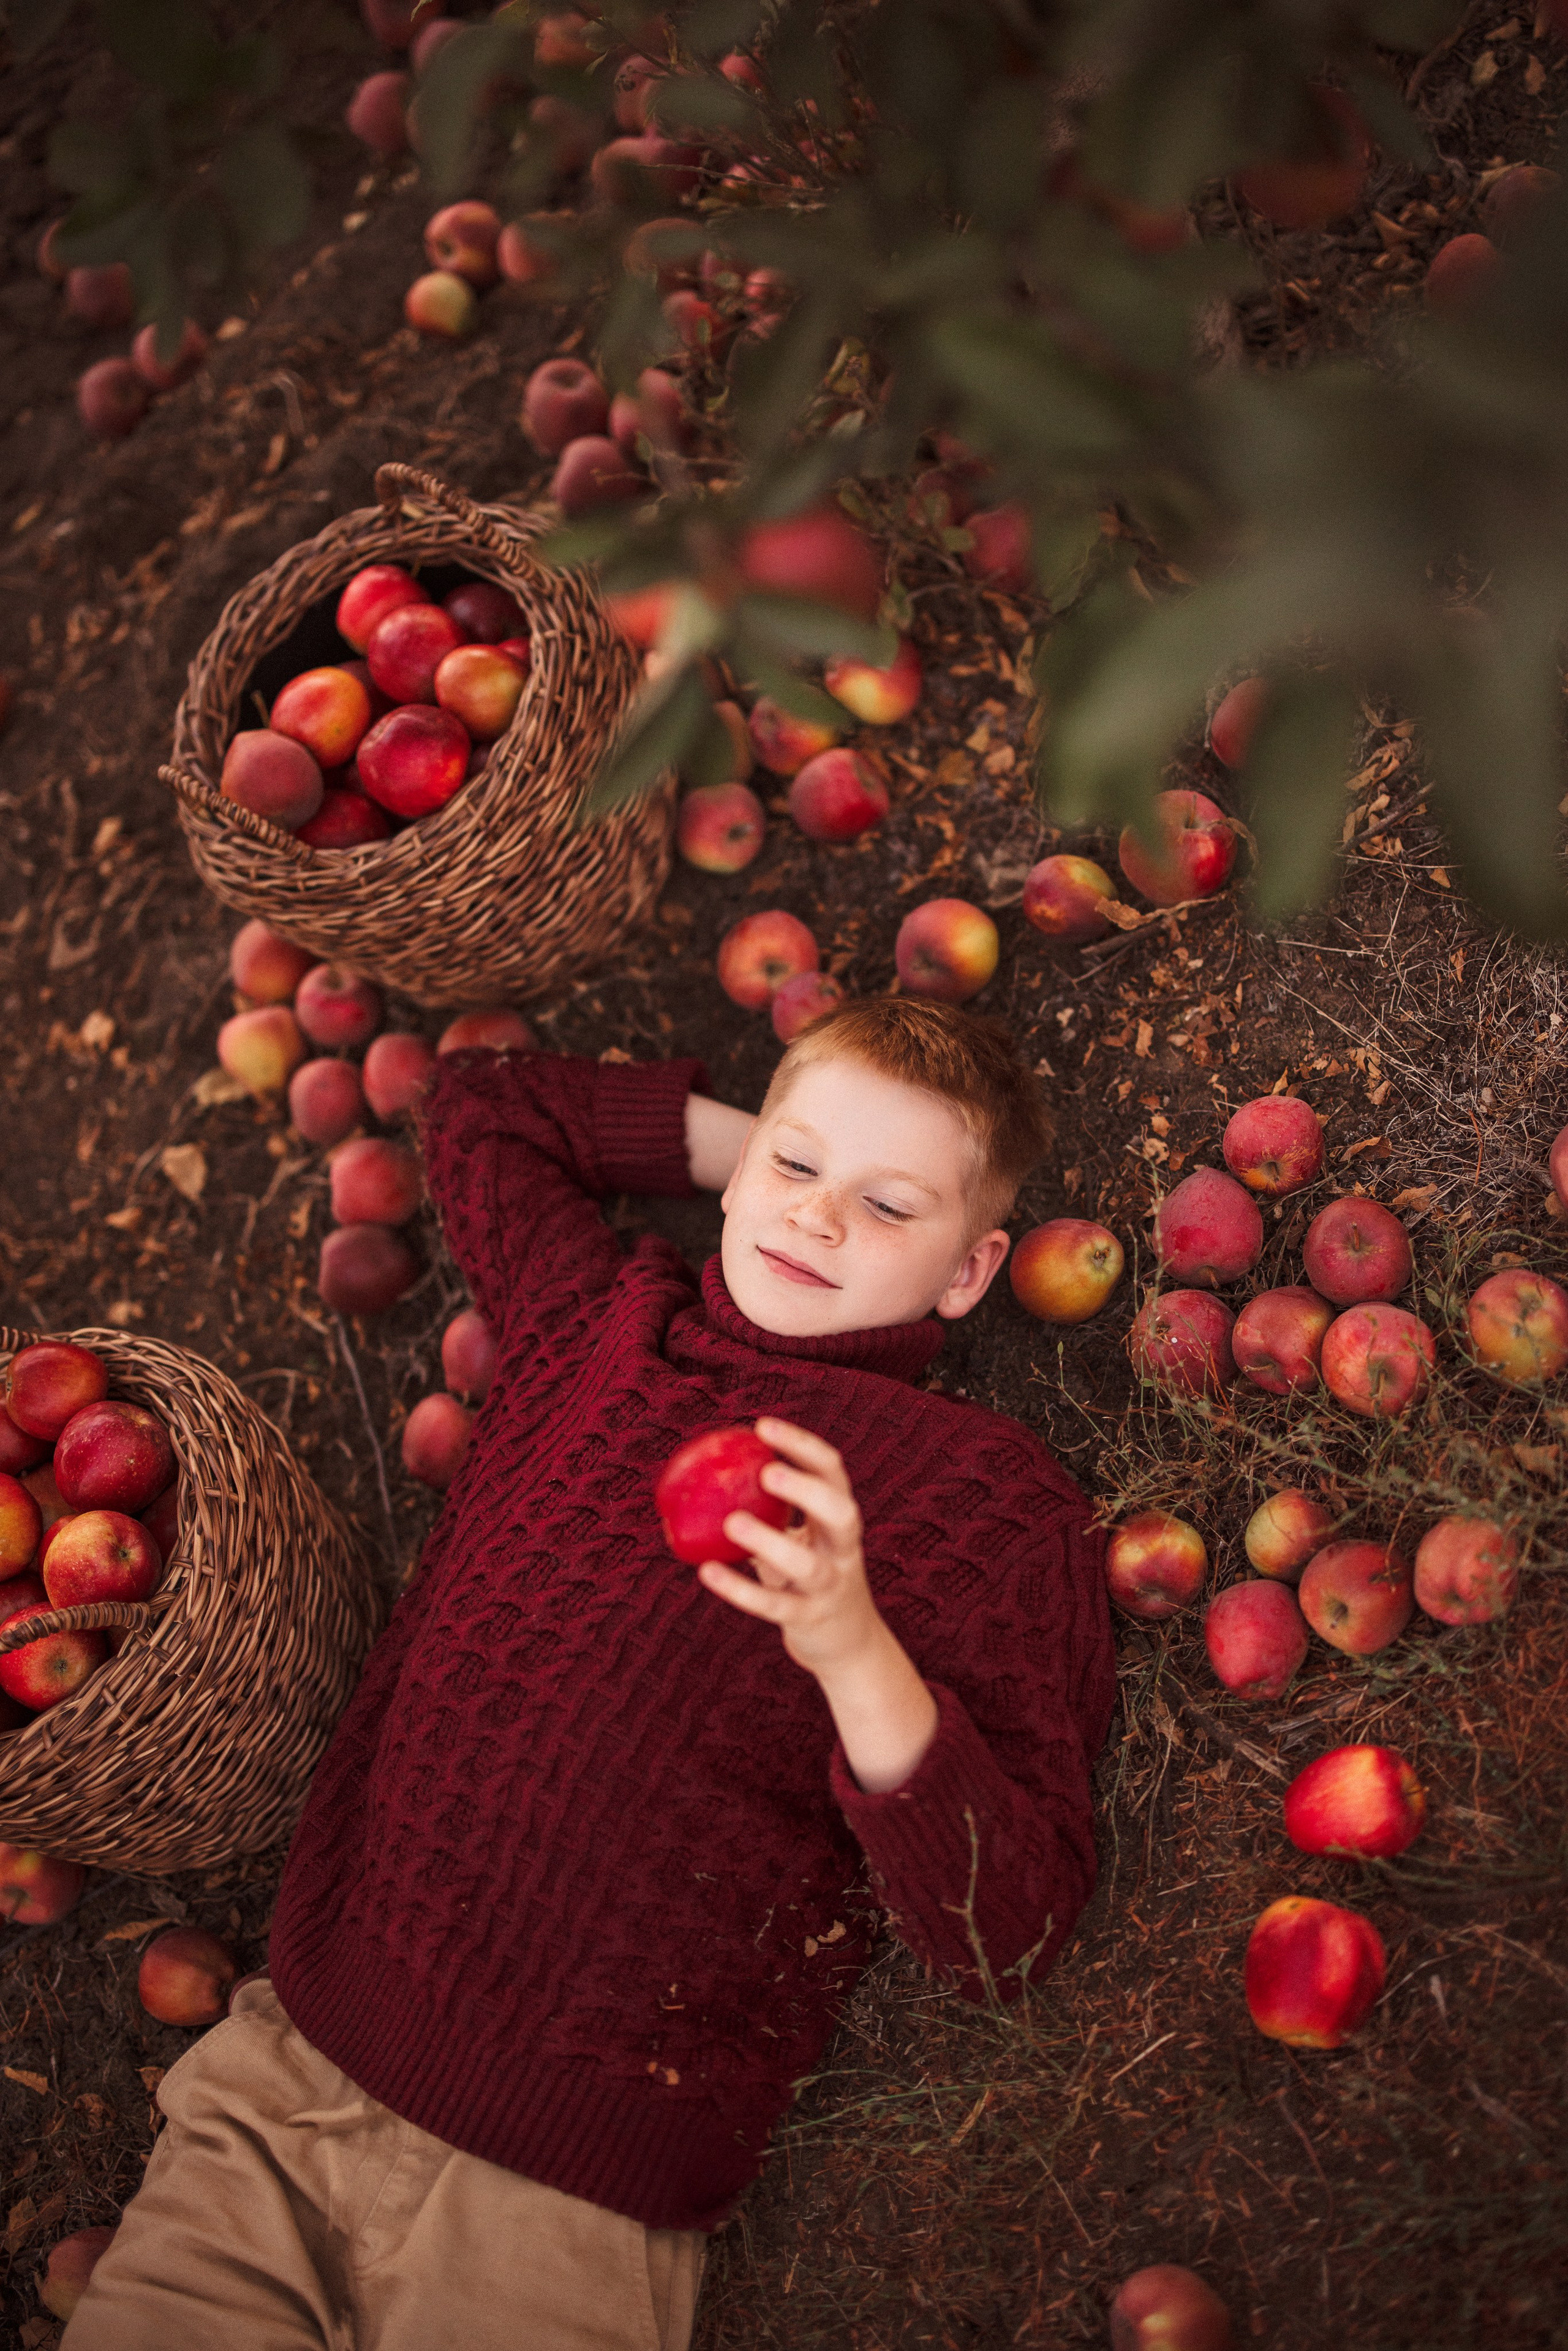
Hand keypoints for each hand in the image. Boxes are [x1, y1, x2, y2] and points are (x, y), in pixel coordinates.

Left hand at [696, 1417, 882, 1679]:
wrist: (849, 1645)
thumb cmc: (812, 1577)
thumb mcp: (803, 1538)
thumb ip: (772, 1512)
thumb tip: (708, 1474)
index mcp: (841, 1520)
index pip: (833, 1473)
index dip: (802, 1446)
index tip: (762, 1426)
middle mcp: (843, 1550)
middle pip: (841, 1513)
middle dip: (807, 1489)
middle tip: (766, 1473)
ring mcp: (830, 1587)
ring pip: (808, 1564)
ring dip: (770, 1542)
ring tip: (733, 1522)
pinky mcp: (809, 1620)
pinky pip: (774, 1604)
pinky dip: (740, 1589)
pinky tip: (707, 1571)